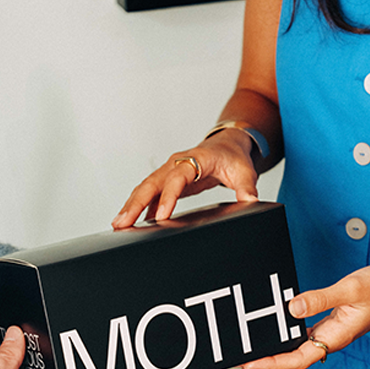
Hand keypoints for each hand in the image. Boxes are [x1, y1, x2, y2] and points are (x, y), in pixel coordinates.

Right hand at [111, 129, 258, 228]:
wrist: (227, 144)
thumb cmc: (233, 156)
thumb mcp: (244, 171)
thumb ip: (247, 188)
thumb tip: (251, 202)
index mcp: (195, 159)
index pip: (177, 178)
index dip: (168, 197)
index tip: (161, 216)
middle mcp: (177, 163)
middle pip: (151, 183)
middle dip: (135, 204)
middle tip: (122, 222)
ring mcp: (169, 171)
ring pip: (145, 188)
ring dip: (131, 206)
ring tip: (118, 224)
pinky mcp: (167, 181)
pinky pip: (149, 194)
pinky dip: (139, 207)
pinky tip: (130, 222)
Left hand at [241, 265, 369, 368]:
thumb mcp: (350, 289)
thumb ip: (320, 299)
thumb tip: (291, 308)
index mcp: (335, 337)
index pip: (297, 359)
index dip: (271, 363)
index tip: (250, 363)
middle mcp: (330, 339)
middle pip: (293, 359)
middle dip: (267, 361)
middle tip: (242, 358)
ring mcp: (330, 333)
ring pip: (297, 349)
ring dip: (276, 351)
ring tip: (253, 347)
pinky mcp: (331, 324)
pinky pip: (304, 336)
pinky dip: (287, 336)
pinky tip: (276, 329)